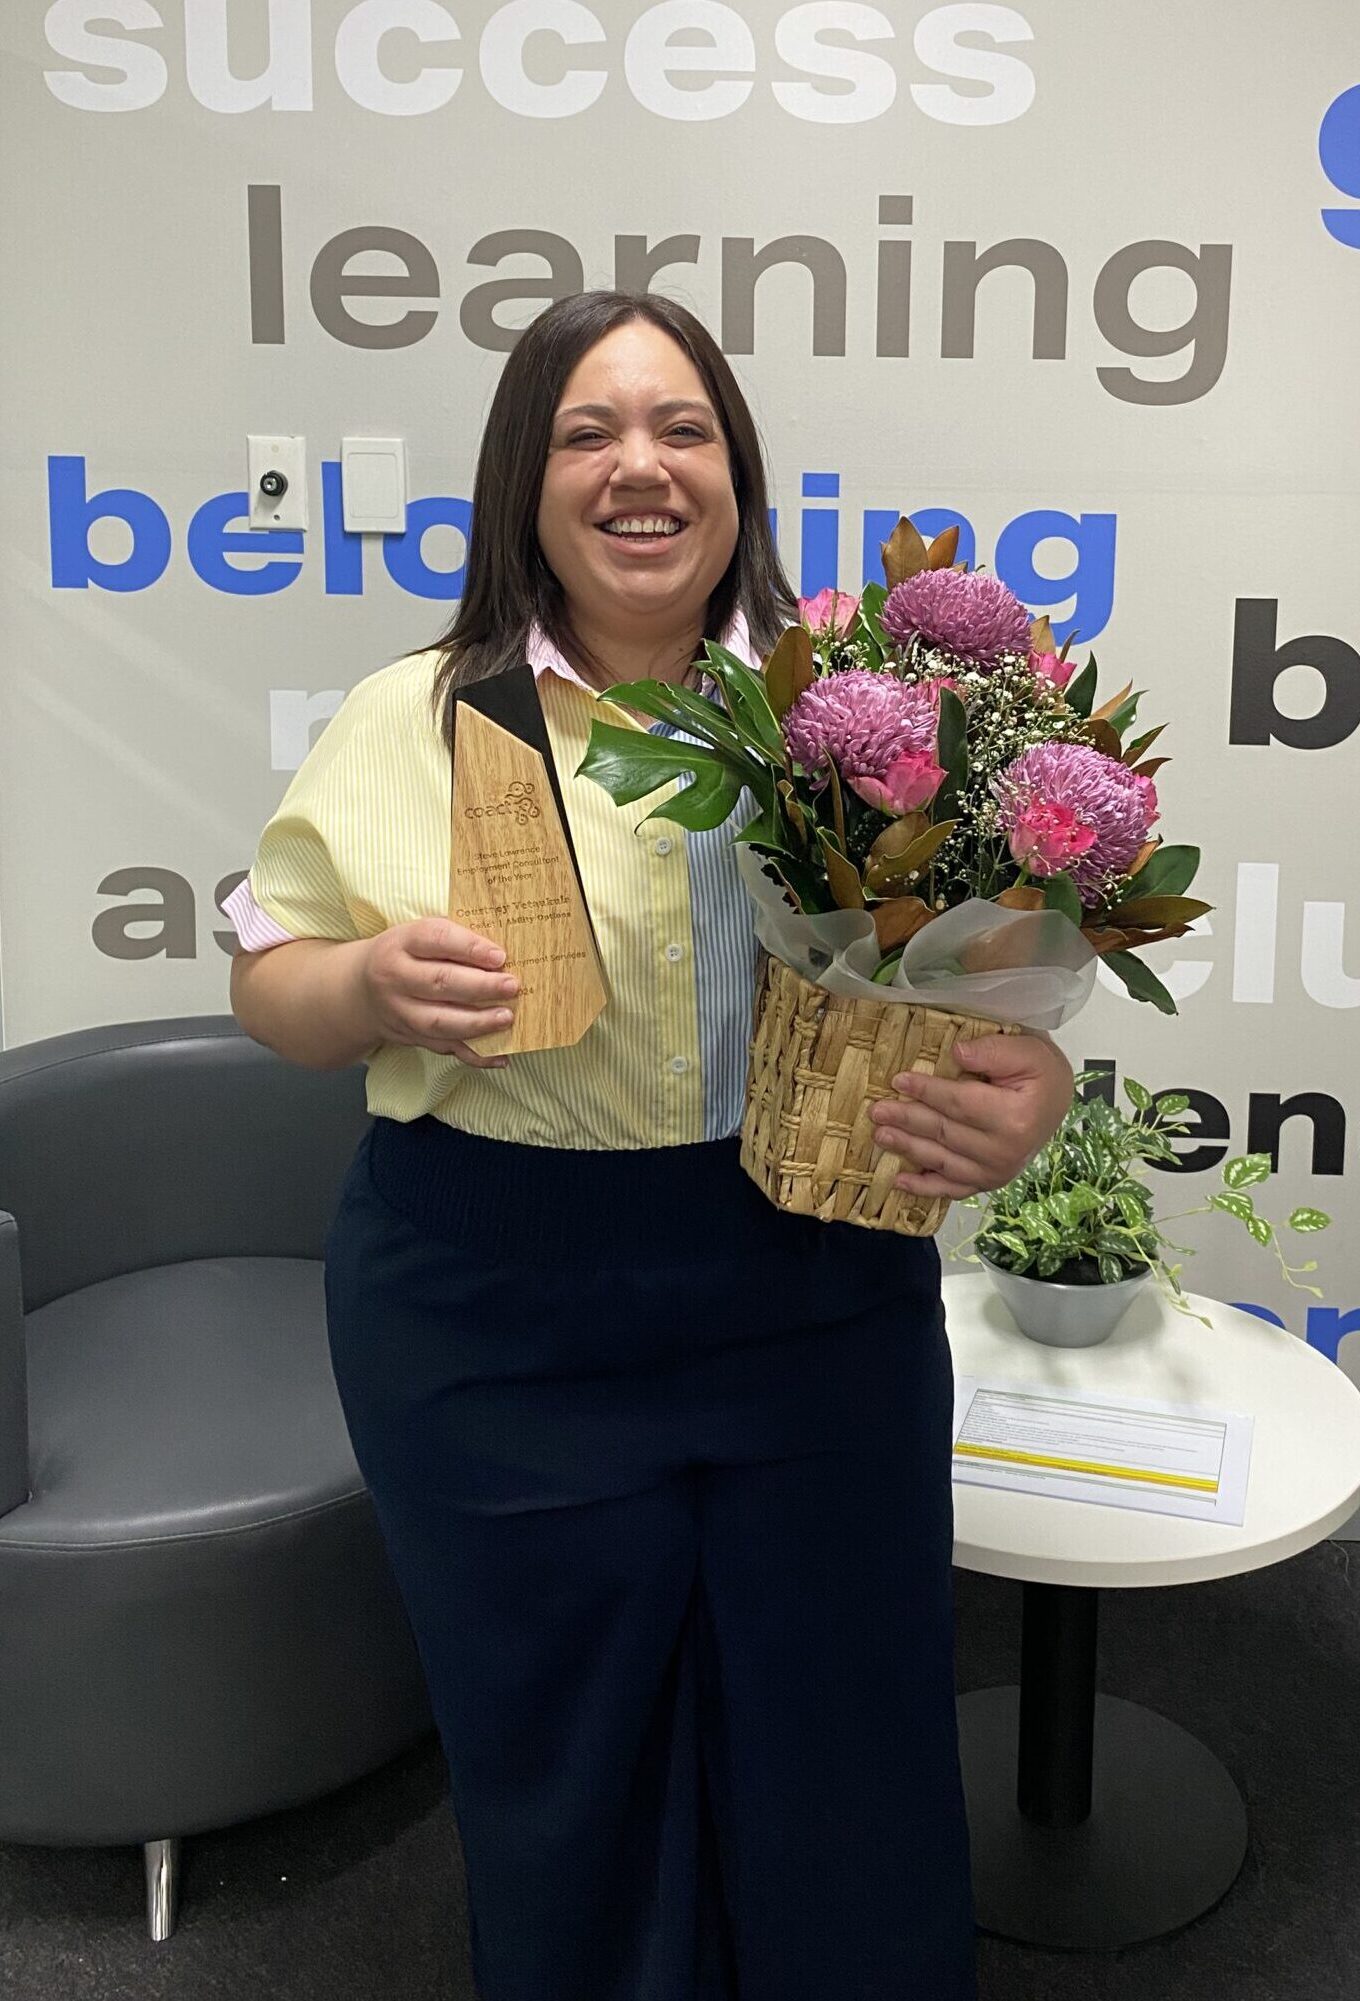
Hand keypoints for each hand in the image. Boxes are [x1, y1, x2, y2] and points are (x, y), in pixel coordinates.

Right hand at [360, 918, 517, 1067]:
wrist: (360, 991)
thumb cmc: (404, 957)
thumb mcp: (416, 936)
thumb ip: (453, 939)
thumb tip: (501, 955)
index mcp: (401, 943)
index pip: (436, 940)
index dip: (470, 947)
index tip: (499, 956)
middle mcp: (395, 977)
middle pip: (440, 982)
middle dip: (480, 986)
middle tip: (512, 986)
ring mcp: (400, 1011)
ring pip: (439, 1021)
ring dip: (477, 1022)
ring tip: (507, 1017)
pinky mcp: (410, 1037)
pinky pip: (444, 1048)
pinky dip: (474, 1055)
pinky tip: (499, 1056)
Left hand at [868, 1032, 1073, 1200]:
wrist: (1056, 1101)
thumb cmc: (1040, 1073)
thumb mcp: (1027, 1051)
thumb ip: (993, 1050)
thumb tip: (957, 1052)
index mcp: (1014, 1119)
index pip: (959, 1103)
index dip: (927, 1091)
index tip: (898, 1080)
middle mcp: (1004, 1152)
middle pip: (944, 1133)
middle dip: (907, 1120)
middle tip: (876, 1111)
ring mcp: (996, 1172)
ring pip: (941, 1160)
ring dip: (907, 1149)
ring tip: (880, 1136)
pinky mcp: (988, 1182)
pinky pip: (952, 1189)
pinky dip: (924, 1188)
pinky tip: (898, 1182)